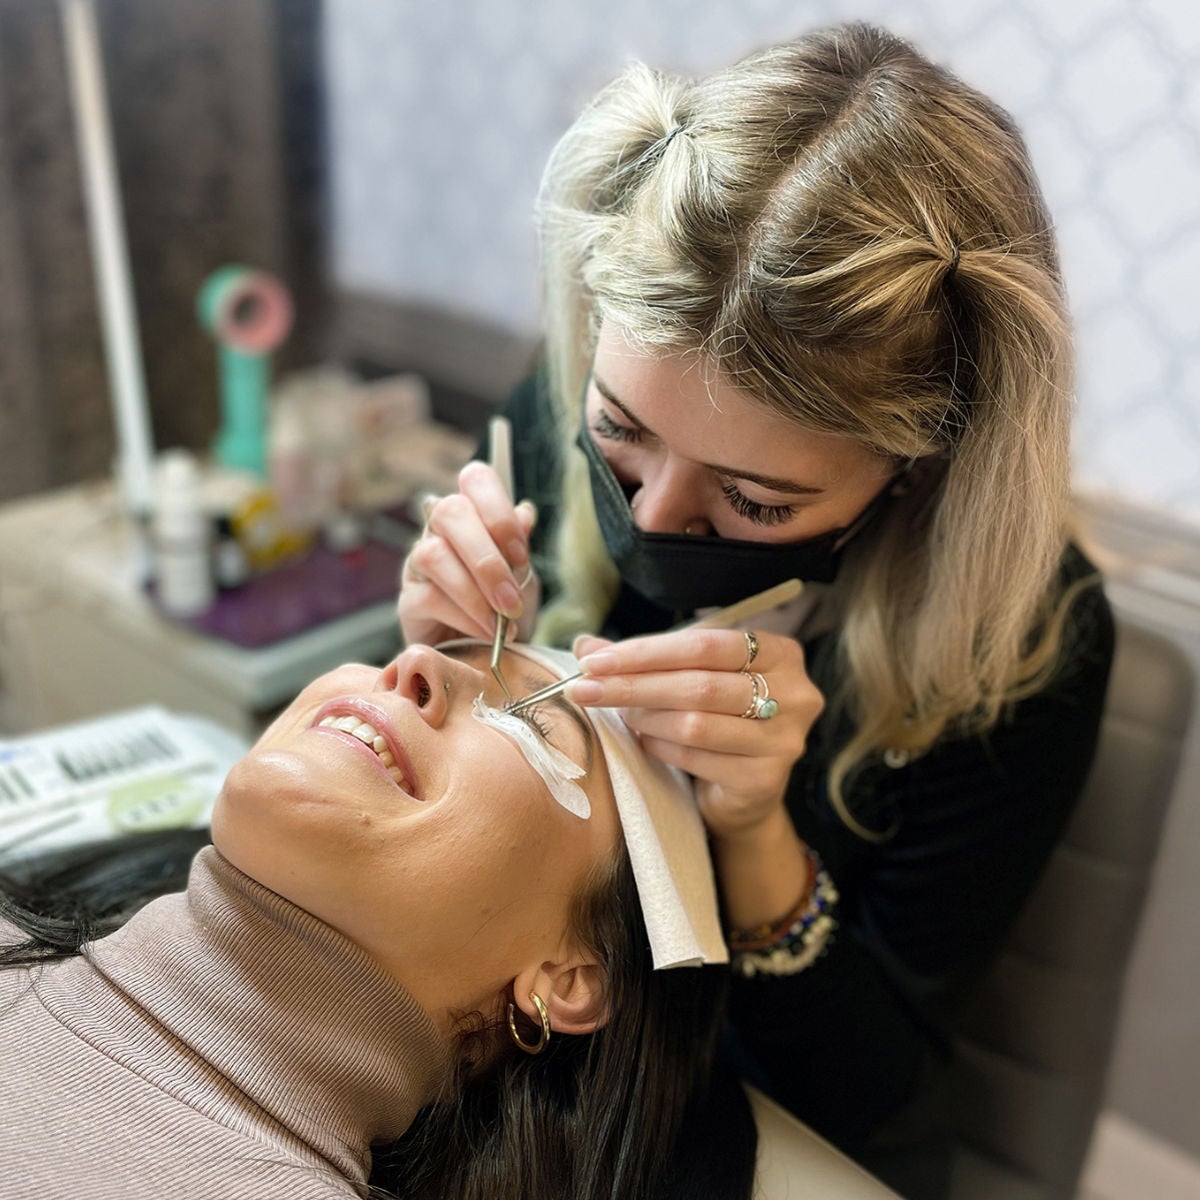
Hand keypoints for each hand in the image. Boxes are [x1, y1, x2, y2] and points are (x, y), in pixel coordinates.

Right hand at [398, 461, 538, 646]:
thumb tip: (525, 513)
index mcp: (474, 514)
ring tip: (501, 623)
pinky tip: (485, 633)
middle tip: (512, 600)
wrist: (488, 657)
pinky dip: (465, 616)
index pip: (475, 479)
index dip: (499, 511)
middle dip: (487, 559)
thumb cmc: (505, 610)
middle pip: (451, 512)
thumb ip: (519, 549)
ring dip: (475, 593)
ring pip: (435, 555)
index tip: (522, 556)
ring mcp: (418, 562)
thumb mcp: (524, 579)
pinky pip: (429, 597)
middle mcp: (440, 529)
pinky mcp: (408, 599)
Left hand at [566, 627, 823, 840]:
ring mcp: (784, 740)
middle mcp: (795, 694)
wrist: (745, 794)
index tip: (596, 661)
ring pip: (696, 723)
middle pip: (699, 684)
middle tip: (585, 688)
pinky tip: (645, 743)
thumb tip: (586, 646)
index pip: (705, 643)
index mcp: (780, 654)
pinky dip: (661, 748)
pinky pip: (698, 758)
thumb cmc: (716, 720)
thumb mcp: (687, 679)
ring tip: (620, 715)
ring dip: (646, 718)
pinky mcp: (765, 780)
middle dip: (634, 684)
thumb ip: (644, 660)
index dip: (647, 651)